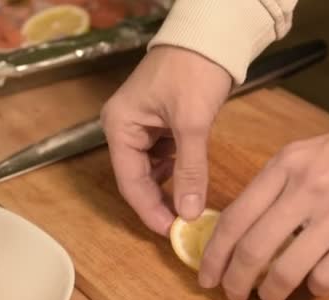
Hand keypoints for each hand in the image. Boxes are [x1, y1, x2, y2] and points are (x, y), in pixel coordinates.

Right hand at [101, 46, 231, 234]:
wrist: (209, 38)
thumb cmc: (194, 73)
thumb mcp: (192, 124)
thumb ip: (190, 170)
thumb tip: (190, 213)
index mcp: (119, 126)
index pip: (130, 181)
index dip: (149, 210)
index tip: (171, 233)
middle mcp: (124, 128)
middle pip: (137, 178)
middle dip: (158, 202)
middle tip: (181, 226)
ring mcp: (141, 126)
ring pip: (151, 170)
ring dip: (168, 189)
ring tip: (187, 210)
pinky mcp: (159, 124)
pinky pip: (163, 157)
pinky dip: (176, 172)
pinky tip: (189, 183)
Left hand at [198, 130, 328, 299]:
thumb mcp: (300, 156)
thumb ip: (269, 187)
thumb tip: (235, 231)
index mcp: (284, 167)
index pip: (235, 218)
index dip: (214, 254)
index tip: (206, 275)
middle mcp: (306, 190)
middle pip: (254, 249)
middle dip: (234, 280)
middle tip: (231, 294)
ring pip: (287, 269)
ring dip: (269, 292)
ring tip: (267, 297)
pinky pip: (327, 276)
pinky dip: (313, 288)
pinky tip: (313, 284)